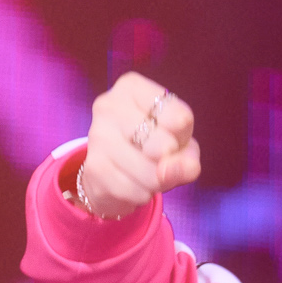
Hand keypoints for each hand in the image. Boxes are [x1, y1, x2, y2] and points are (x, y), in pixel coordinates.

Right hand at [68, 72, 200, 219]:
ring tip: (145, 172)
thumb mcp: (180, 147)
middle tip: (157, 157)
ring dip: (157, 183)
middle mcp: (108, 105)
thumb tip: (167, 170)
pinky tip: (132, 183)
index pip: (180, 118)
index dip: (183, 137)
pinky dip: (142, 194)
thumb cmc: (153, 150)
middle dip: (170, 162)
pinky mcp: (93, 167)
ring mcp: (97, 136)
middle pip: (165, 145)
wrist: (111, 176)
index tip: (169, 134)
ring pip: (151, 173)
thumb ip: (187, 158)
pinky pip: (136, 191)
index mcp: (131, 87)